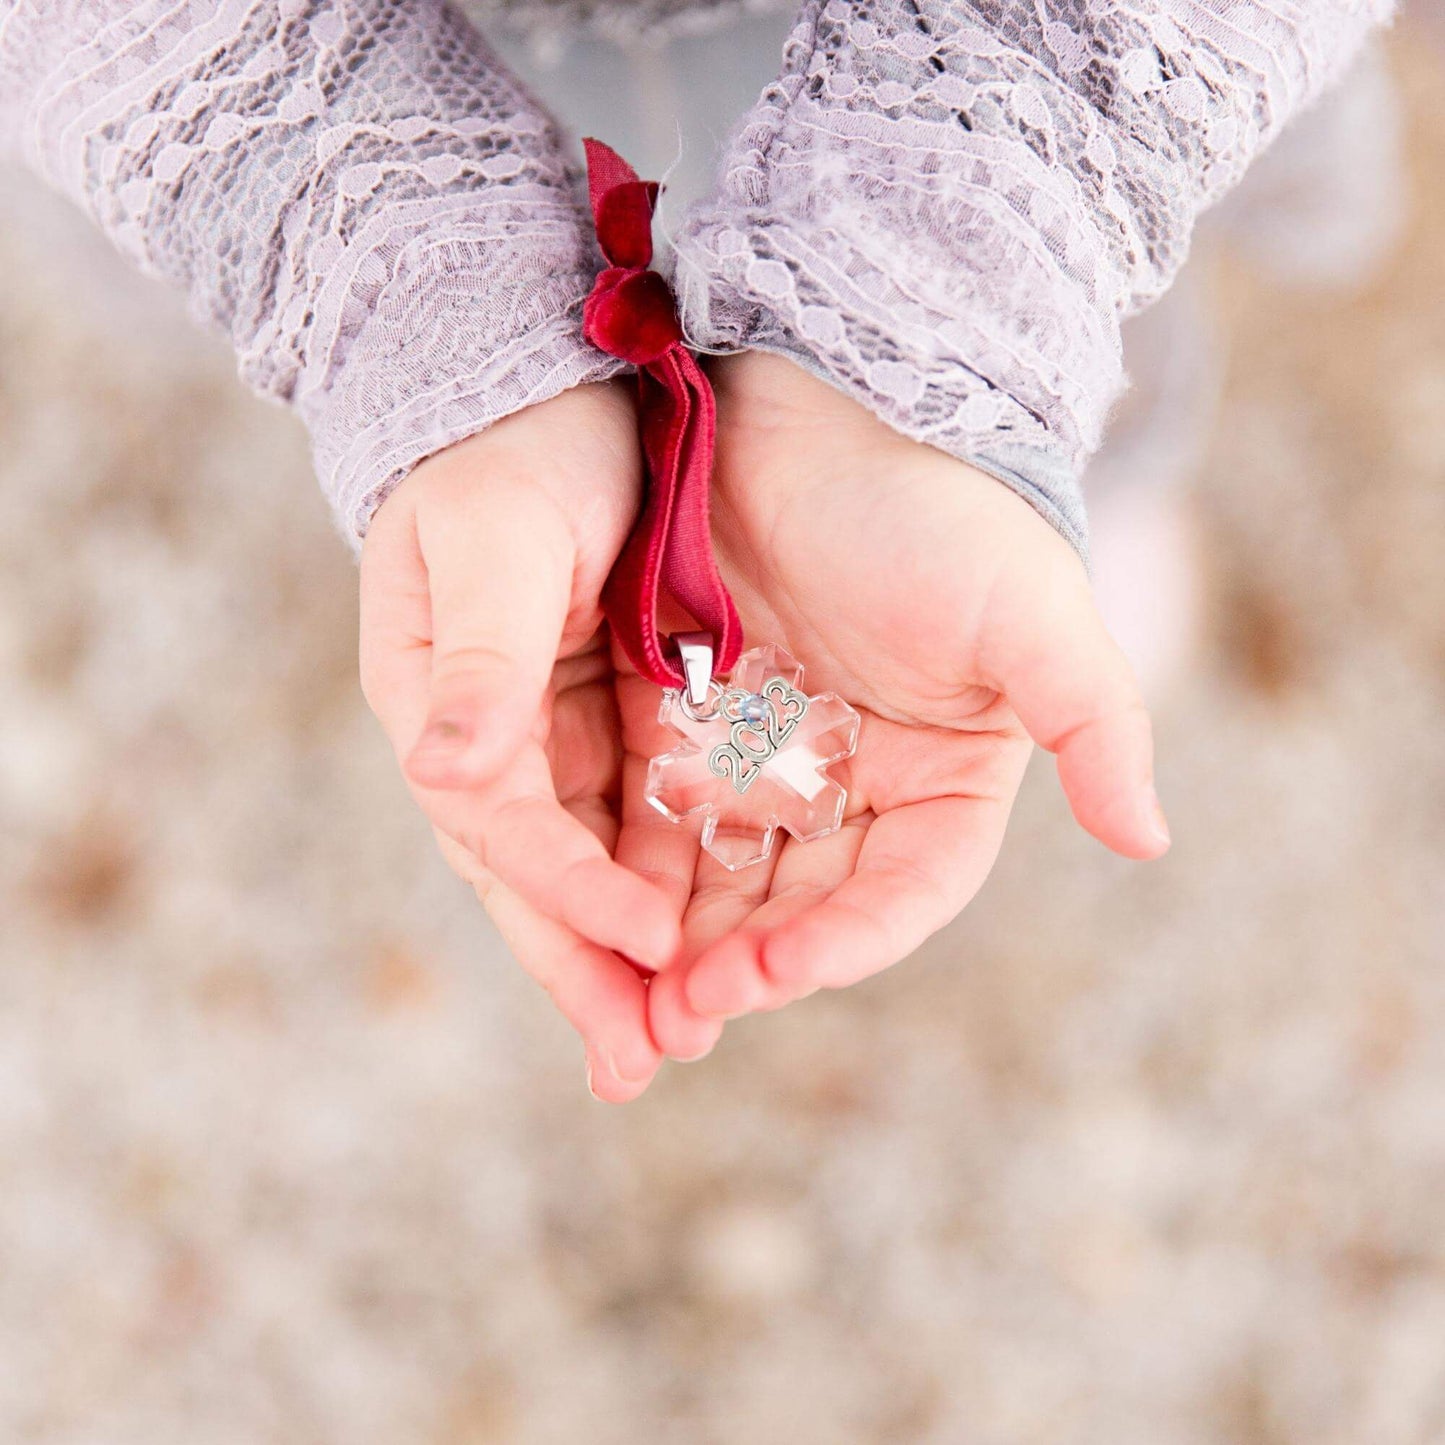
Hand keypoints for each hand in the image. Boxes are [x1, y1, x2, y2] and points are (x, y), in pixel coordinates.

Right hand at [359, 382, 682, 1101]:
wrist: (542, 379)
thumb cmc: (509, 445)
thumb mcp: (494, 538)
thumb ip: (479, 658)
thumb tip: (447, 776)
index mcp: (443, 702)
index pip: (505, 824)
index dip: (570, 890)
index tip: (649, 943)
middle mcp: (492, 733)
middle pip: (537, 875)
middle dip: (588, 970)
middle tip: (640, 1068)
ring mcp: (550, 728)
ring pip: (589, 861)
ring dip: (629, 949)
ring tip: (682, 1037)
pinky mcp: (610, 711)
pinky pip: (637, 815)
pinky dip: (665, 880)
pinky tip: (704, 936)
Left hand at [623, 354, 1168, 1057]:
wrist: (826, 402)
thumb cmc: (941, 508)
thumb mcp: (1031, 613)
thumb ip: (1094, 724)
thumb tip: (1151, 840)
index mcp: (945, 778)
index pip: (902, 890)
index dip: (846, 942)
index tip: (778, 972)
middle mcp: (857, 784)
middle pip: (802, 904)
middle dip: (745, 966)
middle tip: (681, 1019)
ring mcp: (767, 761)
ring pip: (722, 878)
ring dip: (678, 943)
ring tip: (631, 1000)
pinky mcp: (689, 726)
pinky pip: (653, 815)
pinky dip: (626, 869)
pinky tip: (589, 910)